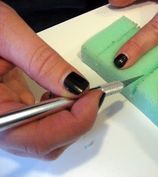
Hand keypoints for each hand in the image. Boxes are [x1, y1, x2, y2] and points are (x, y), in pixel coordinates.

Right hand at [0, 2, 103, 159]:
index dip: (73, 124)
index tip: (93, 98)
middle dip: (75, 121)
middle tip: (90, 95)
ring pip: (46, 138)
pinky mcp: (12, 113)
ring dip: (69, 118)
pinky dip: (59, 112)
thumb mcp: (7, 34)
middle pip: (45, 144)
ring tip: (74, 91)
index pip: (36, 139)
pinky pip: (41, 125)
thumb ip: (42, 61)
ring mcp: (4, 122)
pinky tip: (58, 93)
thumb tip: (77, 86)